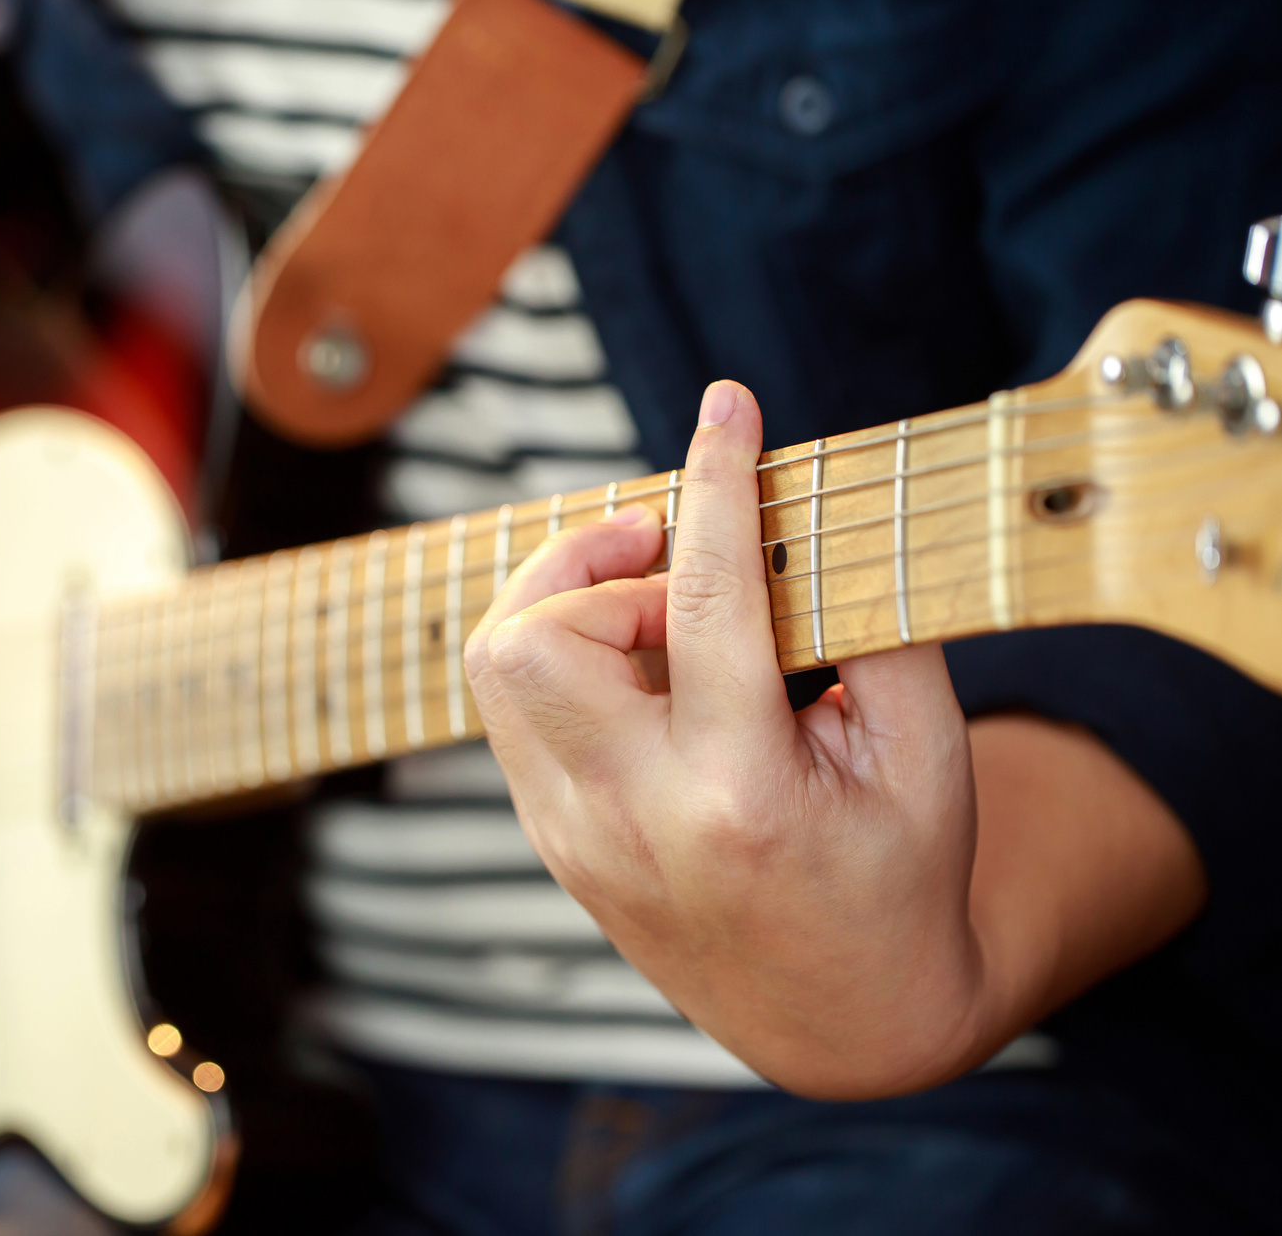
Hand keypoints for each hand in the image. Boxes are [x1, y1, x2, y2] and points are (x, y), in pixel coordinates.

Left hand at [465, 380, 993, 1097]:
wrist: (843, 1024)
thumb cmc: (900, 879)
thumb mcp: (929, 756)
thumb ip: (876, 625)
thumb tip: (807, 514)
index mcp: (737, 794)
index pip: (704, 598)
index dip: (715, 479)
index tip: (726, 404)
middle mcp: (628, 817)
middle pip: (528, 639)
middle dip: (592, 566)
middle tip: (675, 563)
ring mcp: (573, 836)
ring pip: (499, 671)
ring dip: (572, 609)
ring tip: (665, 618)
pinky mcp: (552, 842)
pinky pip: (518, 714)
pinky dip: (571, 663)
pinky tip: (648, 674)